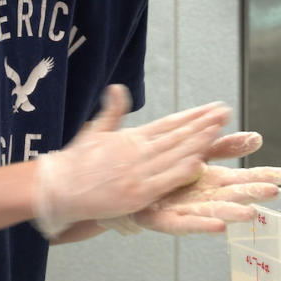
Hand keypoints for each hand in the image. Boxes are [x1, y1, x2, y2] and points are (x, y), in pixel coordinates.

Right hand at [32, 85, 229, 236]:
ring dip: (197, 142)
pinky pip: (163, 181)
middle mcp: (136, 152)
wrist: (56, 186)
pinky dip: (181, 171)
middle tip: (224, 113)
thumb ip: (112, 111)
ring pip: (174, 155)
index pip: (168, 124)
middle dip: (202, 124)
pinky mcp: (135, 193)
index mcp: (130, 138)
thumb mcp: (95, 131)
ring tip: (218, 130)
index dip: (192, 116)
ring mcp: (136, 172)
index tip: (212, 108)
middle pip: (176, 136)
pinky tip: (199, 162)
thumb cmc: (74, 163)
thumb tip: (117, 87)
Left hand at [99, 131, 280, 234]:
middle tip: (278, 186)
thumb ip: (189, 130)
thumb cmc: (132, 168)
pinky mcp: (157, 219)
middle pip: (226, 191)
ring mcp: (175, 207)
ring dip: (233, 211)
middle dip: (251, 189)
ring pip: (210, 209)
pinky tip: (221, 227)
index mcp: (193, 175)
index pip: (227, 168)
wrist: (96, 188)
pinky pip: (182, 224)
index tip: (277, 167)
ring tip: (254, 211)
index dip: (251, 168)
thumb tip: (219, 111)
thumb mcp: (162, 143)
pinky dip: (201, 226)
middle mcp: (189, 194)